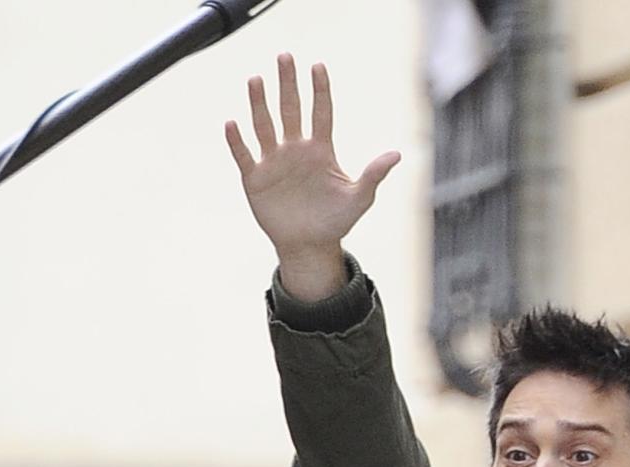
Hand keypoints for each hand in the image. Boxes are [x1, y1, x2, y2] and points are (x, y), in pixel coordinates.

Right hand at [224, 55, 399, 300]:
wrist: (310, 246)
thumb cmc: (335, 221)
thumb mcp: (358, 199)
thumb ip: (373, 175)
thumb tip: (397, 154)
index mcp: (320, 150)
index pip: (321, 113)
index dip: (320, 90)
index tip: (318, 66)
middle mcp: (295, 149)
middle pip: (290, 109)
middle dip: (287, 84)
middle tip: (285, 56)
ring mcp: (274, 162)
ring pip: (264, 126)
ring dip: (259, 104)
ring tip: (256, 80)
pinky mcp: (255, 179)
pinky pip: (244, 156)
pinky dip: (237, 141)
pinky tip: (232, 123)